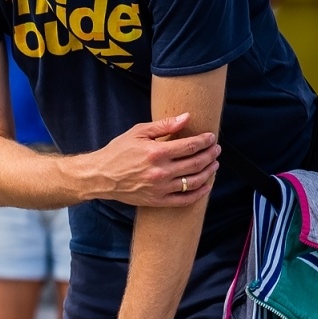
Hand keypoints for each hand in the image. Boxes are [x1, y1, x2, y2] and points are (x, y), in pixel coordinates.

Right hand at [81, 113, 219, 207]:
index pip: (190, 146)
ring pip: (193, 181)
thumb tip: (187, 117)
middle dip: (210, 155)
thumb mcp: (139, 132)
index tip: (211, 137)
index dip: (205, 141)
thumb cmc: (118, 152)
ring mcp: (159, 188)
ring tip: (214, 165)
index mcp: (156, 152)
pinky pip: (184, 200)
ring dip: (209, 172)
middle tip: (216, 149)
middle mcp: (160, 172)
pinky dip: (199, 193)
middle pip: (196, 163)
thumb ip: (164, 125)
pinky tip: (206, 186)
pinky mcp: (157, 201)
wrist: (100, 177)